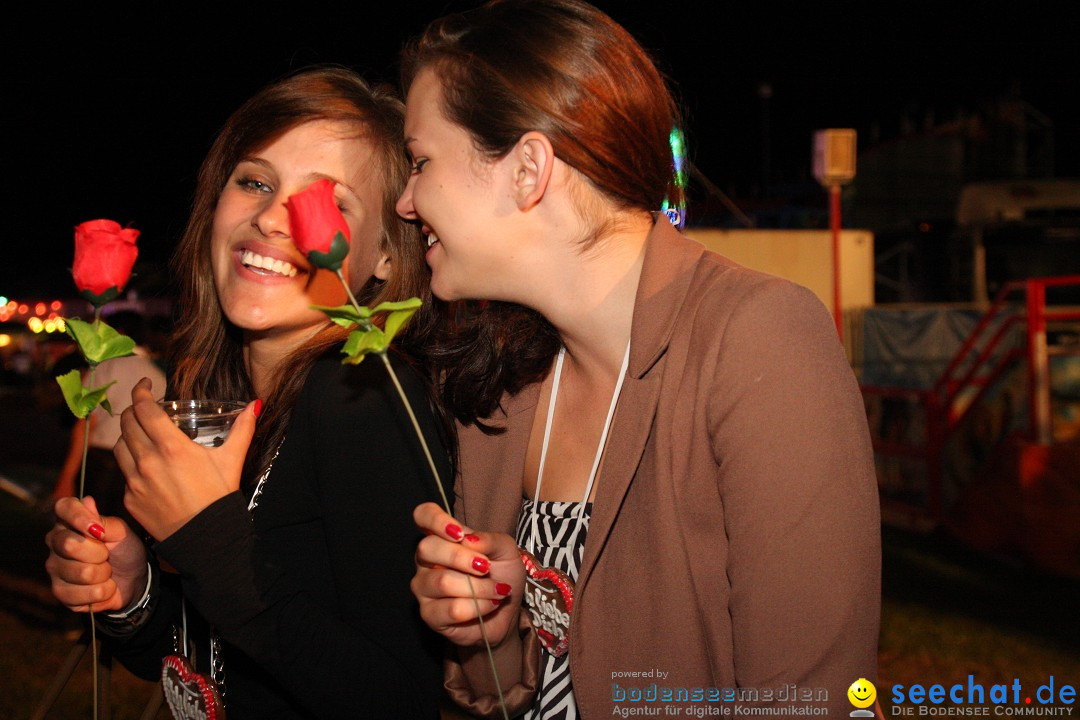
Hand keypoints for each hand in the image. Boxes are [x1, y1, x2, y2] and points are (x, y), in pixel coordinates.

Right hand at [45, 496, 147, 612]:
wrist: (134, 580)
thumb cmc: (125, 550)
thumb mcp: (121, 533)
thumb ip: (104, 521)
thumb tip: (87, 501)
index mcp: (69, 521)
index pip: (63, 508)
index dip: (79, 517)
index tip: (98, 530)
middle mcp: (56, 542)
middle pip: (69, 544)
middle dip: (100, 553)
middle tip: (107, 555)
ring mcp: (55, 568)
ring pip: (82, 572)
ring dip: (104, 574)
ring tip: (106, 571)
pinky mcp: (60, 592)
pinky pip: (84, 594)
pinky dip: (103, 591)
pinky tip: (103, 587)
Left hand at [114, 378, 258, 539]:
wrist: (206, 540)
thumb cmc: (219, 498)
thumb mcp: (232, 460)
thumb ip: (242, 429)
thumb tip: (255, 405)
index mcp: (173, 448)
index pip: (144, 409)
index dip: (141, 392)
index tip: (145, 385)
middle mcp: (148, 461)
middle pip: (127, 423)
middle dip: (133, 409)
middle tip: (143, 408)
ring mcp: (135, 481)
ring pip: (119, 446)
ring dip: (128, 434)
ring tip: (140, 434)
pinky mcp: (130, 499)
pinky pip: (124, 472)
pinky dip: (131, 462)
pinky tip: (145, 464)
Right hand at [411, 502, 523, 647]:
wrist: (508, 611)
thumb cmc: (502, 574)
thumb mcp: (505, 550)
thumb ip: (489, 539)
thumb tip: (468, 540)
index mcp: (441, 537)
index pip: (423, 516)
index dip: (435, 520)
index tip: (459, 534)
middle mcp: (426, 560)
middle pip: (427, 548)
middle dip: (462, 558)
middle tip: (486, 567)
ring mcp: (424, 587)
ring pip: (442, 582)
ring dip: (479, 587)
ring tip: (497, 590)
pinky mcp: (430, 615)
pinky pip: (452, 609)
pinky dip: (478, 607)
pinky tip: (489, 605)